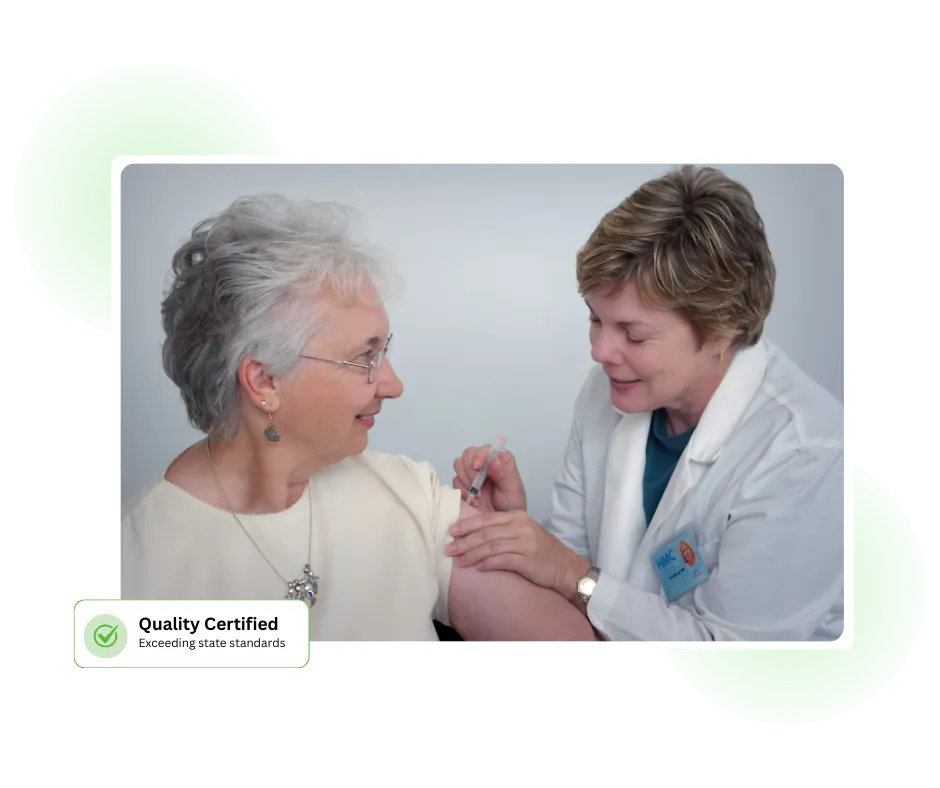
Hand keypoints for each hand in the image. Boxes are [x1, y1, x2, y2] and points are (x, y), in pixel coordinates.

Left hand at [445, 510, 589, 598]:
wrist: (564, 566)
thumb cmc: (539, 550)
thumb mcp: (521, 532)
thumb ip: (500, 530)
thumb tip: (471, 535)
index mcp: (517, 516)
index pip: (487, 519)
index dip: (467, 525)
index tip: (451, 530)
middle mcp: (521, 527)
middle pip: (486, 533)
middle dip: (464, 541)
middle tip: (448, 548)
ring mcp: (525, 543)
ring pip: (491, 547)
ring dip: (472, 554)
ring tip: (458, 561)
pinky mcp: (528, 560)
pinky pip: (503, 560)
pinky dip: (488, 564)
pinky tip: (478, 568)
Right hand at [452, 444, 527, 513]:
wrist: (500, 527)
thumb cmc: (512, 507)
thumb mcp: (513, 490)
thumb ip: (505, 473)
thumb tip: (493, 459)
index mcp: (500, 460)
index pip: (486, 449)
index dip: (479, 454)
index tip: (477, 466)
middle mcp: (485, 464)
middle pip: (468, 454)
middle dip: (470, 468)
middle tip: (476, 484)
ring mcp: (472, 474)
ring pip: (459, 465)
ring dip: (465, 478)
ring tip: (476, 493)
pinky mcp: (462, 485)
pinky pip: (454, 481)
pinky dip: (461, 489)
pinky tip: (471, 498)